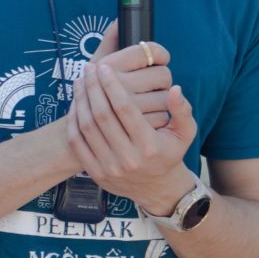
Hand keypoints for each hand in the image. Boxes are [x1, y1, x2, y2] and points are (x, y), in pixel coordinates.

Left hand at [67, 48, 196, 212]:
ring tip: (79, 81)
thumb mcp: (185, 133)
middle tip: (88, 68)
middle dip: (93, 88)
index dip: (112, 85)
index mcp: (149, 146)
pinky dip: (73, 121)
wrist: (158, 188)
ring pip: (87, 127)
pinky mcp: (96, 173)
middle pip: (102, 116)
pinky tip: (75, 104)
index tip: (104, 68)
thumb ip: (182, 110)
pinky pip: (77, 143)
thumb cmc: (170, 153)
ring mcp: (109, 167)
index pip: (125, 109)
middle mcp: (128, 158)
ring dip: (80, 101)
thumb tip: (174, 88)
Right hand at [83, 23, 173, 130]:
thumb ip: (109, 41)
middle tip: (153, 83)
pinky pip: (163, 117)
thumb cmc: (94, 92)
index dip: (160, 54)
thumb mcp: (96, 64)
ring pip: (165, 97)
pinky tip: (148, 115)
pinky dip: (160, 116)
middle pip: (163, 74)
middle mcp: (117, 85)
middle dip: (162, 78)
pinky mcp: (135, 129)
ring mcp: (127, 109)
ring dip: (161, 99)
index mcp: (109, 65)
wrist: (82, 134)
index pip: (151, 50)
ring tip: (149, 99)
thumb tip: (118, 19)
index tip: (158, 58)